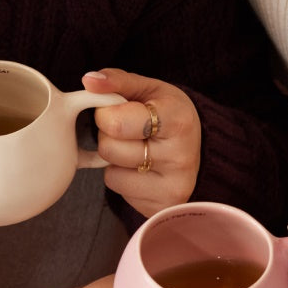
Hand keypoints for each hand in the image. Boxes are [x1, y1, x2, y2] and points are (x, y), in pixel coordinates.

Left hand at [83, 68, 200, 216]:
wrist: (199, 146)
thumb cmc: (168, 113)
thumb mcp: (148, 89)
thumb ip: (117, 81)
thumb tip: (88, 80)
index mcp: (177, 120)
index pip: (116, 122)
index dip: (107, 113)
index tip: (122, 110)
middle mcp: (180, 157)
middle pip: (108, 149)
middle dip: (109, 136)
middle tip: (130, 131)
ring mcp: (173, 187)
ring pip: (110, 174)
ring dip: (115, 160)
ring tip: (138, 149)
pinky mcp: (161, 207)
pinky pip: (118, 191)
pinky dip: (123, 178)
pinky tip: (142, 169)